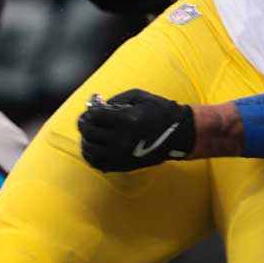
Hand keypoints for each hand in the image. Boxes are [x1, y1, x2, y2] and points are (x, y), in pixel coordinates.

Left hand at [79, 88, 195, 171]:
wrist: (179, 134)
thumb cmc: (161, 112)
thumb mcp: (139, 97)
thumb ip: (115, 100)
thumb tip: (96, 106)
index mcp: (126, 121)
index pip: (95, 117)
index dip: (90, 111)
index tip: (92, 109)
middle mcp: (121, 140)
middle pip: (89, 133)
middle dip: (85, 124)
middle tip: (86, 120)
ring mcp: (121, 155)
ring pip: (90, 150)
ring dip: (85, 140)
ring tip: (89, 134)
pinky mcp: (123, 165)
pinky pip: (98, 163)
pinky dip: (91, 156)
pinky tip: (93, 148)